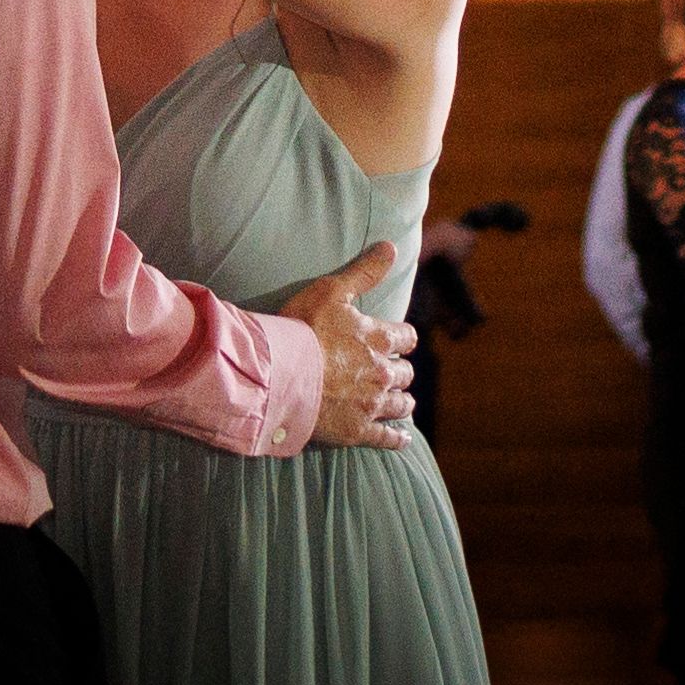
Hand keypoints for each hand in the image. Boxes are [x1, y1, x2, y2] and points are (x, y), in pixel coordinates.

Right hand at [296, 245, 416, 450]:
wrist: (277, 374)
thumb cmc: (301, 328)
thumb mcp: (332, 290)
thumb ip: (365, 271)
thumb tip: (391, 246)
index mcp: (380, 338)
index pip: (407, 338)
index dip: (402, 338)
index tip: (398, 341)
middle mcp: (382, 372)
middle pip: (404, 373)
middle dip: (399, 370)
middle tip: (392, 371)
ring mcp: (371, 404)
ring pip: (400, 404)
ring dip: (401, 401)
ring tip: (400, 401)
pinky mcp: (357, 430)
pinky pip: (386, 438)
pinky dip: (396, 438)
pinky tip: (401, 438)